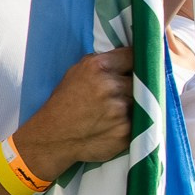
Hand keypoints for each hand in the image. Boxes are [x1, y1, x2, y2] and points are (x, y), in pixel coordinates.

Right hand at [15, 48, 133, 182]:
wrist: (52, 138)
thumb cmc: (63, 104)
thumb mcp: (75, 74)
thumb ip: (102, 64)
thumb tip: (127, 56)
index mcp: (97, 67)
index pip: (133, 55)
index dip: (135, 62)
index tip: (133, 68)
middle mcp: (110, 85)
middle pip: (141, 79)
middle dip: (135, 85)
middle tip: (121, 94)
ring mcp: (120, 109)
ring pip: (143, 101)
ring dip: (135, 105)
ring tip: (116, 112)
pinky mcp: (126, 130)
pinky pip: (140, 121)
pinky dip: (131, 123)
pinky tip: (115, 126)